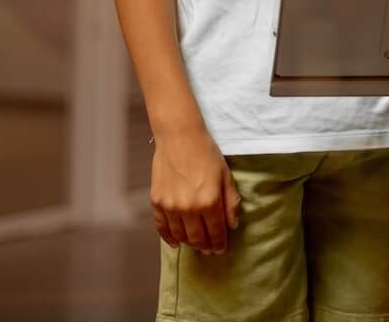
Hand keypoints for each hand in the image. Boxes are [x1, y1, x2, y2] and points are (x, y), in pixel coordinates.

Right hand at [149, 128, 240, 253]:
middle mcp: (189, 207)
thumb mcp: (225, 176)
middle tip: (210, 251)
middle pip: (197, 237)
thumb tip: (232, 225)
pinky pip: (162, 227)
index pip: (215, 231)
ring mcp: (170, 206)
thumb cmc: (207, 154)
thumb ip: (230, 202)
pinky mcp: (156, 202)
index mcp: (209, 201)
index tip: (221, 249)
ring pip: (180, 235)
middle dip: (205, 246)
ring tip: (196, 245)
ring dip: (189, 243)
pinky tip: (176, 243)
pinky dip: (168, 237)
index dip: (219, 243)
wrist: (180, 138)